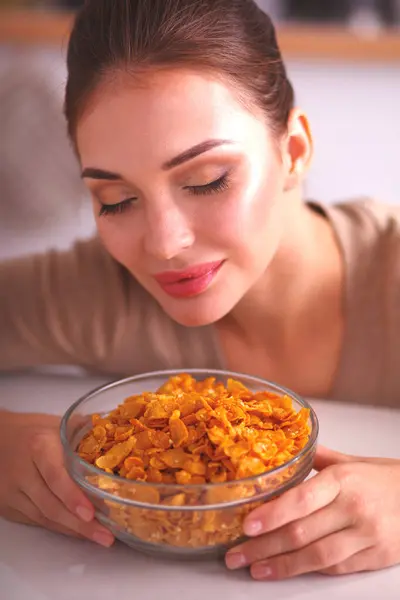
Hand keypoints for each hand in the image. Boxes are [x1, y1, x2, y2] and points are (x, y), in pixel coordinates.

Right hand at [0, 410, 113, 547]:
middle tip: (106, 535)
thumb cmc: (31, 430)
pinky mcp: (7, 506)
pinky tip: (78, 531)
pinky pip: (35, 521)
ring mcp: (11, 492)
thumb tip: (119, 431)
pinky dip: (59, 528)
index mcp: (38, 447)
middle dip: (79, 524)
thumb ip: (85, 429)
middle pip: (50, 504)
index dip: (72, 497)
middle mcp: (23, 471)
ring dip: (72, 530)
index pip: (55, 476)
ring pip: (43, 517)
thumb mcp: (56, 423)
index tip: (91, 513)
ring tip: (99, 537)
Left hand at [225, 445, 399, 579]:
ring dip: (281, 566)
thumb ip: (317, 458)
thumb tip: (284, 451)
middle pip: (302, 533)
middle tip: (236, 555)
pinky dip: (308, 570)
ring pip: (316, 556)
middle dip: (263, 547)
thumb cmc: (384, 477)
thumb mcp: (351, 461)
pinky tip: (286, 571)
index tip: (246, 526)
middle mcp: (353, 508)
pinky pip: (336, 567)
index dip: (272, 515)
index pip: (302, 499)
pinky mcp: (376, 557)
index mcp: (343, 480)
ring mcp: (367, 535)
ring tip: (254, 569)